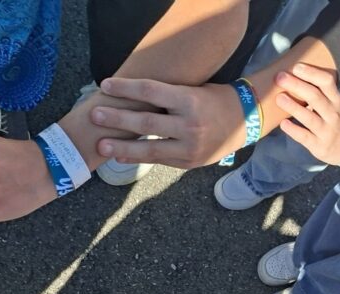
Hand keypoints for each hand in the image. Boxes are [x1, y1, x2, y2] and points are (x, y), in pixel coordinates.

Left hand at [91, 78, 245, 167]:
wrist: (244, 121)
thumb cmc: (213, 99)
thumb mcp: (193, 90)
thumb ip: (168, 96)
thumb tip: (133, 93)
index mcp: (189, 99)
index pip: (150, 90)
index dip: (126, 88)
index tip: (105, 85)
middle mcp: (189, 125)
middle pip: (145, 121)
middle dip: (117, 118)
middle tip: (94, 115)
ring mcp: (189, 147)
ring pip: (149, 148)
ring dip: (122, 146)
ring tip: (101, 144)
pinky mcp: (189, 162)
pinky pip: (158, 160)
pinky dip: (137, 157)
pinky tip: (120, 155)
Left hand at [274, 64, 339, 165]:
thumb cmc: (337, 121)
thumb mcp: (335, 105)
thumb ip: (319, 94)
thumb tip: (292, 78)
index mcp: (336, 100)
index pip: (327, 82)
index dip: (312, 73)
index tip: (296, 66)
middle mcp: (332, 114)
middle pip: (315, 97)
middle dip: (297, 85)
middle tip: (280, 77)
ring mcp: (326, 131)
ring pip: (309, 117)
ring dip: (293, 107)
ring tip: (279, 98)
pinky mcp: (319, 146)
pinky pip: (305, 137)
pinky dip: (294, 130)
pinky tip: (283, 124)